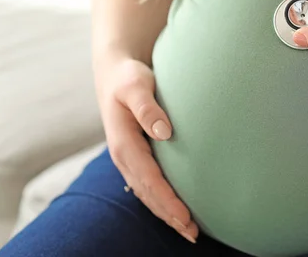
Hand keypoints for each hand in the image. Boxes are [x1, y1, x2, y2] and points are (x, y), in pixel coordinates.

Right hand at [96, 57, 197, 243]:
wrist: (114, 72)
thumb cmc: (128, 77)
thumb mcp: (136, 85)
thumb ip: (148, 106)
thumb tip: (164, 132)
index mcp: (123, 144)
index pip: (149, 179)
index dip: (168, 200)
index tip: (186, 217)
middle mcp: (123, 156)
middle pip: (148, 194)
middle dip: (169, 216)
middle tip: (193, 234)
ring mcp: (127, 159)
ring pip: (147, 193)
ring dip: (166, 213)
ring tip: (188, 230)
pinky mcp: (135, 156)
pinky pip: (147, 185)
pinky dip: (161, 201)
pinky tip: (175, 210)